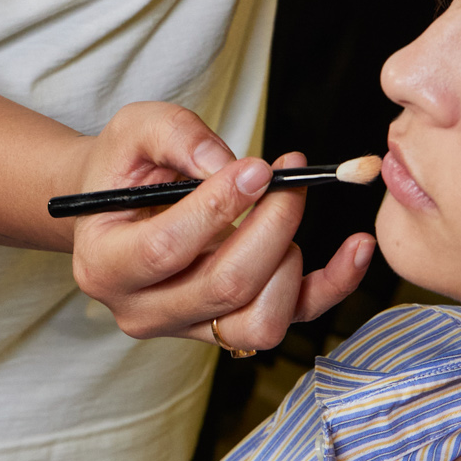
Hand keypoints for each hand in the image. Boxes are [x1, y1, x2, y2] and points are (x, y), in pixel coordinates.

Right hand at [67, 106, 374, 356]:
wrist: (121, 209)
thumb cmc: (125, 168)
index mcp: (103, 264)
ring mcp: (188, 329)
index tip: (258, 168)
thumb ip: (175, 135)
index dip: (218, 208)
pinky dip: (332, 287)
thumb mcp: (133, 131)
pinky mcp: (229, 329)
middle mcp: (141, 311)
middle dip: (271, 226)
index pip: (165, 249)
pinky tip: (357, 248)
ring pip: (260, 320)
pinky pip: (292, 320)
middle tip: (289, 178)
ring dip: (290, 258)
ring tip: (286, 207)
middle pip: (224, 287)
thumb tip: (226, 162)